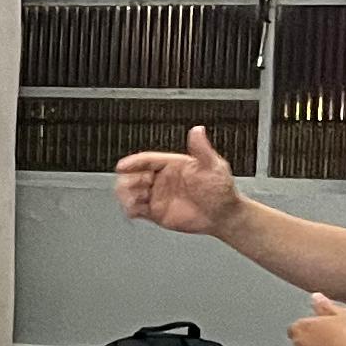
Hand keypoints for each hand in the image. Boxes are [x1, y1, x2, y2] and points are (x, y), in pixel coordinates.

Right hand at [114, 124, 243, 237]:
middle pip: (134, 175)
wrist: (223, 216)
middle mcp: (162, 180)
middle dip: (130, 180)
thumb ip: (202, 148)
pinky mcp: (156, 212)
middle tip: (137, 185)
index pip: (147, 160)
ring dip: (127, 195)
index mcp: (172, 165)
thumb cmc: (221, 190)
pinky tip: (133, 209)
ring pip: (131, 192)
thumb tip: (198, 129)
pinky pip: (136, 209)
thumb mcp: (213, 166)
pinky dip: (130, 209)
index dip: (133, 162)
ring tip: (134, 198)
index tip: (122, 166)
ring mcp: (158, 196)